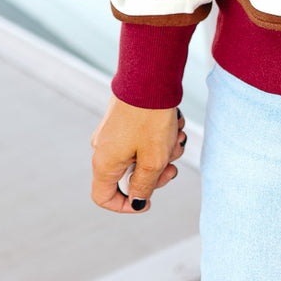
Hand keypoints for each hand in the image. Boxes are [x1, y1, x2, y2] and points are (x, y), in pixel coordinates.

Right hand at [91, 96, 186, 213]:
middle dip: (155, 173)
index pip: (104, 197)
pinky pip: (142, 137)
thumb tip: (138, 201)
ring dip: (163, 151)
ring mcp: (113, 132)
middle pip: (128, 176)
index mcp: (104, 163)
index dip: (125, 205)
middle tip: (173, 166)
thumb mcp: (153, 160)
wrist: (150, 76)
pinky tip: (175, 123)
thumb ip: (144, 186)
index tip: (147, 202)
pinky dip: (160, 136)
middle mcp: (104, 148)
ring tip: (177, 135)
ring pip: (140, 155)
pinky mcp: (124, 119)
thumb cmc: (150, 119)